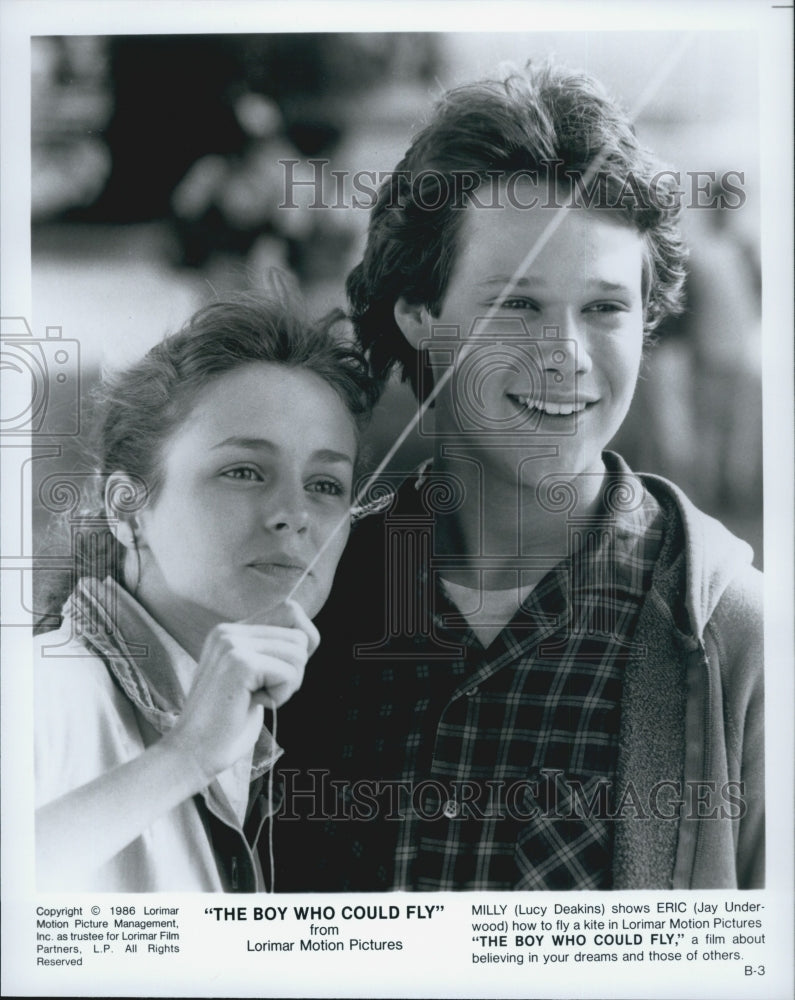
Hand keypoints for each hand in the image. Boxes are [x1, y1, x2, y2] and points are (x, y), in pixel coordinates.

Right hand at [164, 599, 318, 783]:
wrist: (192, 754)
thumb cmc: (227, 724)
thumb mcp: (251, 678)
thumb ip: (270, 652)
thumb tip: (308, 636)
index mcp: (230, 631)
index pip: (291, 610)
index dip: (302, 643)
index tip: (283, 672)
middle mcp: (228, 630)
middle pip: (300, 635)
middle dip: (294, 671)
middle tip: (264, 692)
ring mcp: (231, 644)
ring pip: (298, 654)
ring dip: (287, 685)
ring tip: (255, 698)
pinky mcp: (240, 663)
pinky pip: (289, 673)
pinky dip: (281, 695)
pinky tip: (252, 704)